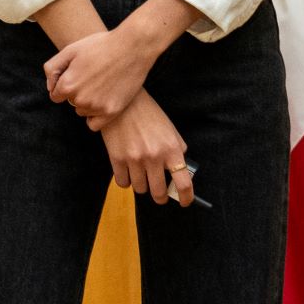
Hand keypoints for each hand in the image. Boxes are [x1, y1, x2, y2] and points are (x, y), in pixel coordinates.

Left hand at [44, 26, 158, 128]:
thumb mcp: (70, 50)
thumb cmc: (100, 46)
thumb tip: (51, 88)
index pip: (56, 96)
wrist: (132, 48)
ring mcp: (96, 107)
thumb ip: (53, 68)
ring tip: (101, 85)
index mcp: (68, 84)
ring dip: (88, 103)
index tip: (76, 77)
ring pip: (83, 111)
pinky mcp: (112, 112)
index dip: (64, 85)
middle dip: (77, 92)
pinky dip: (96, 117)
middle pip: (71, 103)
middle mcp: (80, 99)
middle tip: (92, 77)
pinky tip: (103, 102)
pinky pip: (94, 125)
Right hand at [98, 91, 194, 207]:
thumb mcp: (169, 129)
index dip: (186, 197)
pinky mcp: (116, 158)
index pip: (183, 183)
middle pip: (159, 193)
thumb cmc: (148, 113)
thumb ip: (177, 149)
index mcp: (172, 149)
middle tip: (159, 194)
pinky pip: (122, 183)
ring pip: (140, 189)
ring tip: (141, 175)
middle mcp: (154, 157)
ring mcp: (134, 159)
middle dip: (160, 196)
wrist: (122, 101)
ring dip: (142, 186)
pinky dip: (126, 181)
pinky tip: (127, 171)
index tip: (185, 202)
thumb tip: (182, 171)